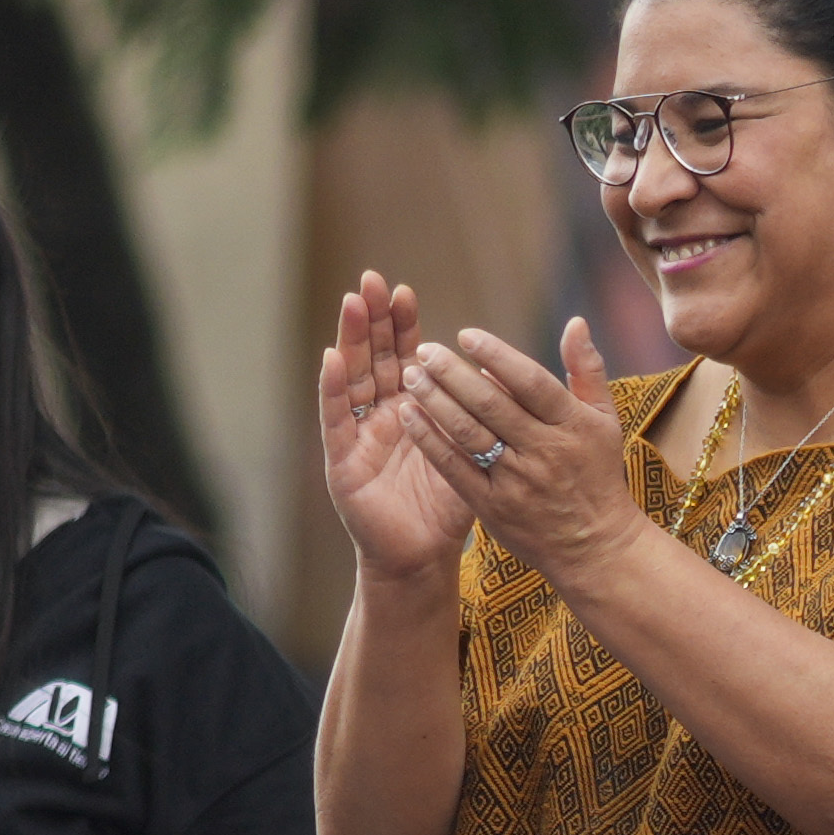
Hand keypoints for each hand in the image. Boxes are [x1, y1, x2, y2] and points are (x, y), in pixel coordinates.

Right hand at [318, 272, 475, 583]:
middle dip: (372, 319)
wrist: (422, 555)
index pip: (404, 357)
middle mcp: (380, 414)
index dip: (402, 325)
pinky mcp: (342, 459)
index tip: (405, 291)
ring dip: (349, 339)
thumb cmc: (448, 505)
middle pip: (373, 357)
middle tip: (371, 279)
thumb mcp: (471, 452)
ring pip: (351, 377)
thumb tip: (502, 372)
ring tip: (352, 303)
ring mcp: (358, 434)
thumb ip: (483, 415)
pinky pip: (336, 419)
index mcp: (411, 409)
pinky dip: (332, 388)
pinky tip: (331, 358)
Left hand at [396, 316, 647, 586]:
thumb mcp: (604, 420)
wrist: (595, 546)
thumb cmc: (597, 473)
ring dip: (435, 401)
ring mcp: (518, 481)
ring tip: (411, 375)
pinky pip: (455, 467)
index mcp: (573, 425)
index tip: (466, 335)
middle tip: (424, 350)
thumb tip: (575, 321)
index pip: (531, 382)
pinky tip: (410, 415)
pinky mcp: (493, 507)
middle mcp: (545, 452)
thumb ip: (587, 369)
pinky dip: (430, 440)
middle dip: (453, 374)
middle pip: (492, 405)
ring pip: (469, 433)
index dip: (497, 356)